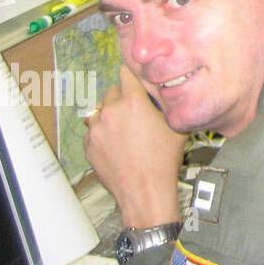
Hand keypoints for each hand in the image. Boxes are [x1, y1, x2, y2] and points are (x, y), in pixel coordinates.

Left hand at [84, 65, 186, 227]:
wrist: (144, 191)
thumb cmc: (163, 158)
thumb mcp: (175, 125)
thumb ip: (166, 103)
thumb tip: (162, 89)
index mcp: (132, 102)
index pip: (126, 74)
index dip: (133, 75)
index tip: (137, 78)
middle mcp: (110, 111)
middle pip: (112, 92)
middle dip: (123, 98)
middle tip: (137, 112)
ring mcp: (96, 130)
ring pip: (100, 112)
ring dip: (110, 116)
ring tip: (125, 130)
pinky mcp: (88, 147)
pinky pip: (94, 132)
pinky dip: (103, 134)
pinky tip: (118, 145)